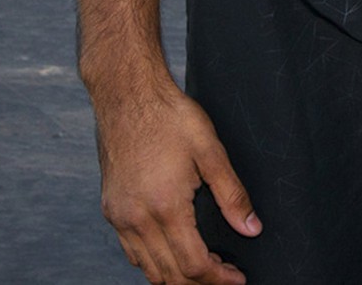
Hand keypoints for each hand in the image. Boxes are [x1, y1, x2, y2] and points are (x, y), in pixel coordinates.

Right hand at [94, 74, 260, 284]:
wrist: (127, 95)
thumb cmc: (169, 116)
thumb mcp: (210, 150)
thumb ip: (233, 195)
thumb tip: (251, 228)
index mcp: (165, 207)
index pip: (193, 265)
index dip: (218, 279)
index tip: (237, 278)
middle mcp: (136, 219)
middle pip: (169, 275)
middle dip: (200, 283)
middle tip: (225, 275)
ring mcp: (119, 216)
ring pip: (147, 269)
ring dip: (175, 277)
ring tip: (203, 268)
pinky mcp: (111, 209)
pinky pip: (131, 251)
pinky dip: (153, 262)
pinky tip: (172, 252)